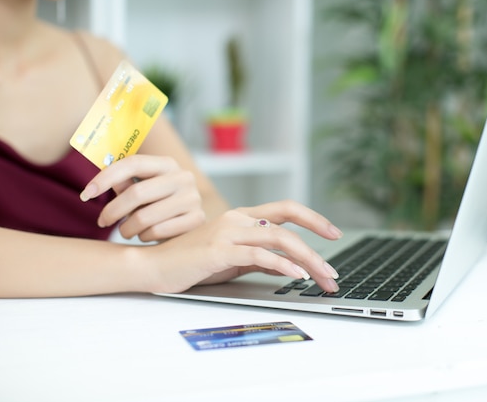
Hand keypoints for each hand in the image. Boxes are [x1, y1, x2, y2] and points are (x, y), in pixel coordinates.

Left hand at [80, 155, 204, 241]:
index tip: (87, 193)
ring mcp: (193, 198)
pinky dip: (145, 237)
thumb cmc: (160, 205)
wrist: (192, 227)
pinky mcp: (197, 220)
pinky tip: (147, 235)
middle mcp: (184, 177)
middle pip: (136, 192)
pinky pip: (158, 231)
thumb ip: (125, 183)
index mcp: (167, 164)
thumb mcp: (143, 190)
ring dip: (127, 228)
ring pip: (145, 217)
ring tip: (126, 230)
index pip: (133, 163)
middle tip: (102, 221)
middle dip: (112, 210)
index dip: (106, 177)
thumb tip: (97, 181)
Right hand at [141, 200, 342, 293]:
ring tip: (321, 277)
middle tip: (333, 271)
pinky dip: (283, 265)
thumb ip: (258, 256)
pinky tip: (296, 276)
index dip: (313, 218)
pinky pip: (260, 254)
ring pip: (280, 238)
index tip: (333, 233)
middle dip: (317, 247)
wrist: (153, 265)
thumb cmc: (191, 262)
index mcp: (242, 217)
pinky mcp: (220, 250)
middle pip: (289, 223)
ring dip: (308, 259)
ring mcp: (229, 232)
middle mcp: (238, 218)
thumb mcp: (232, 258)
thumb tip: (287, 264)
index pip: (286, 209)